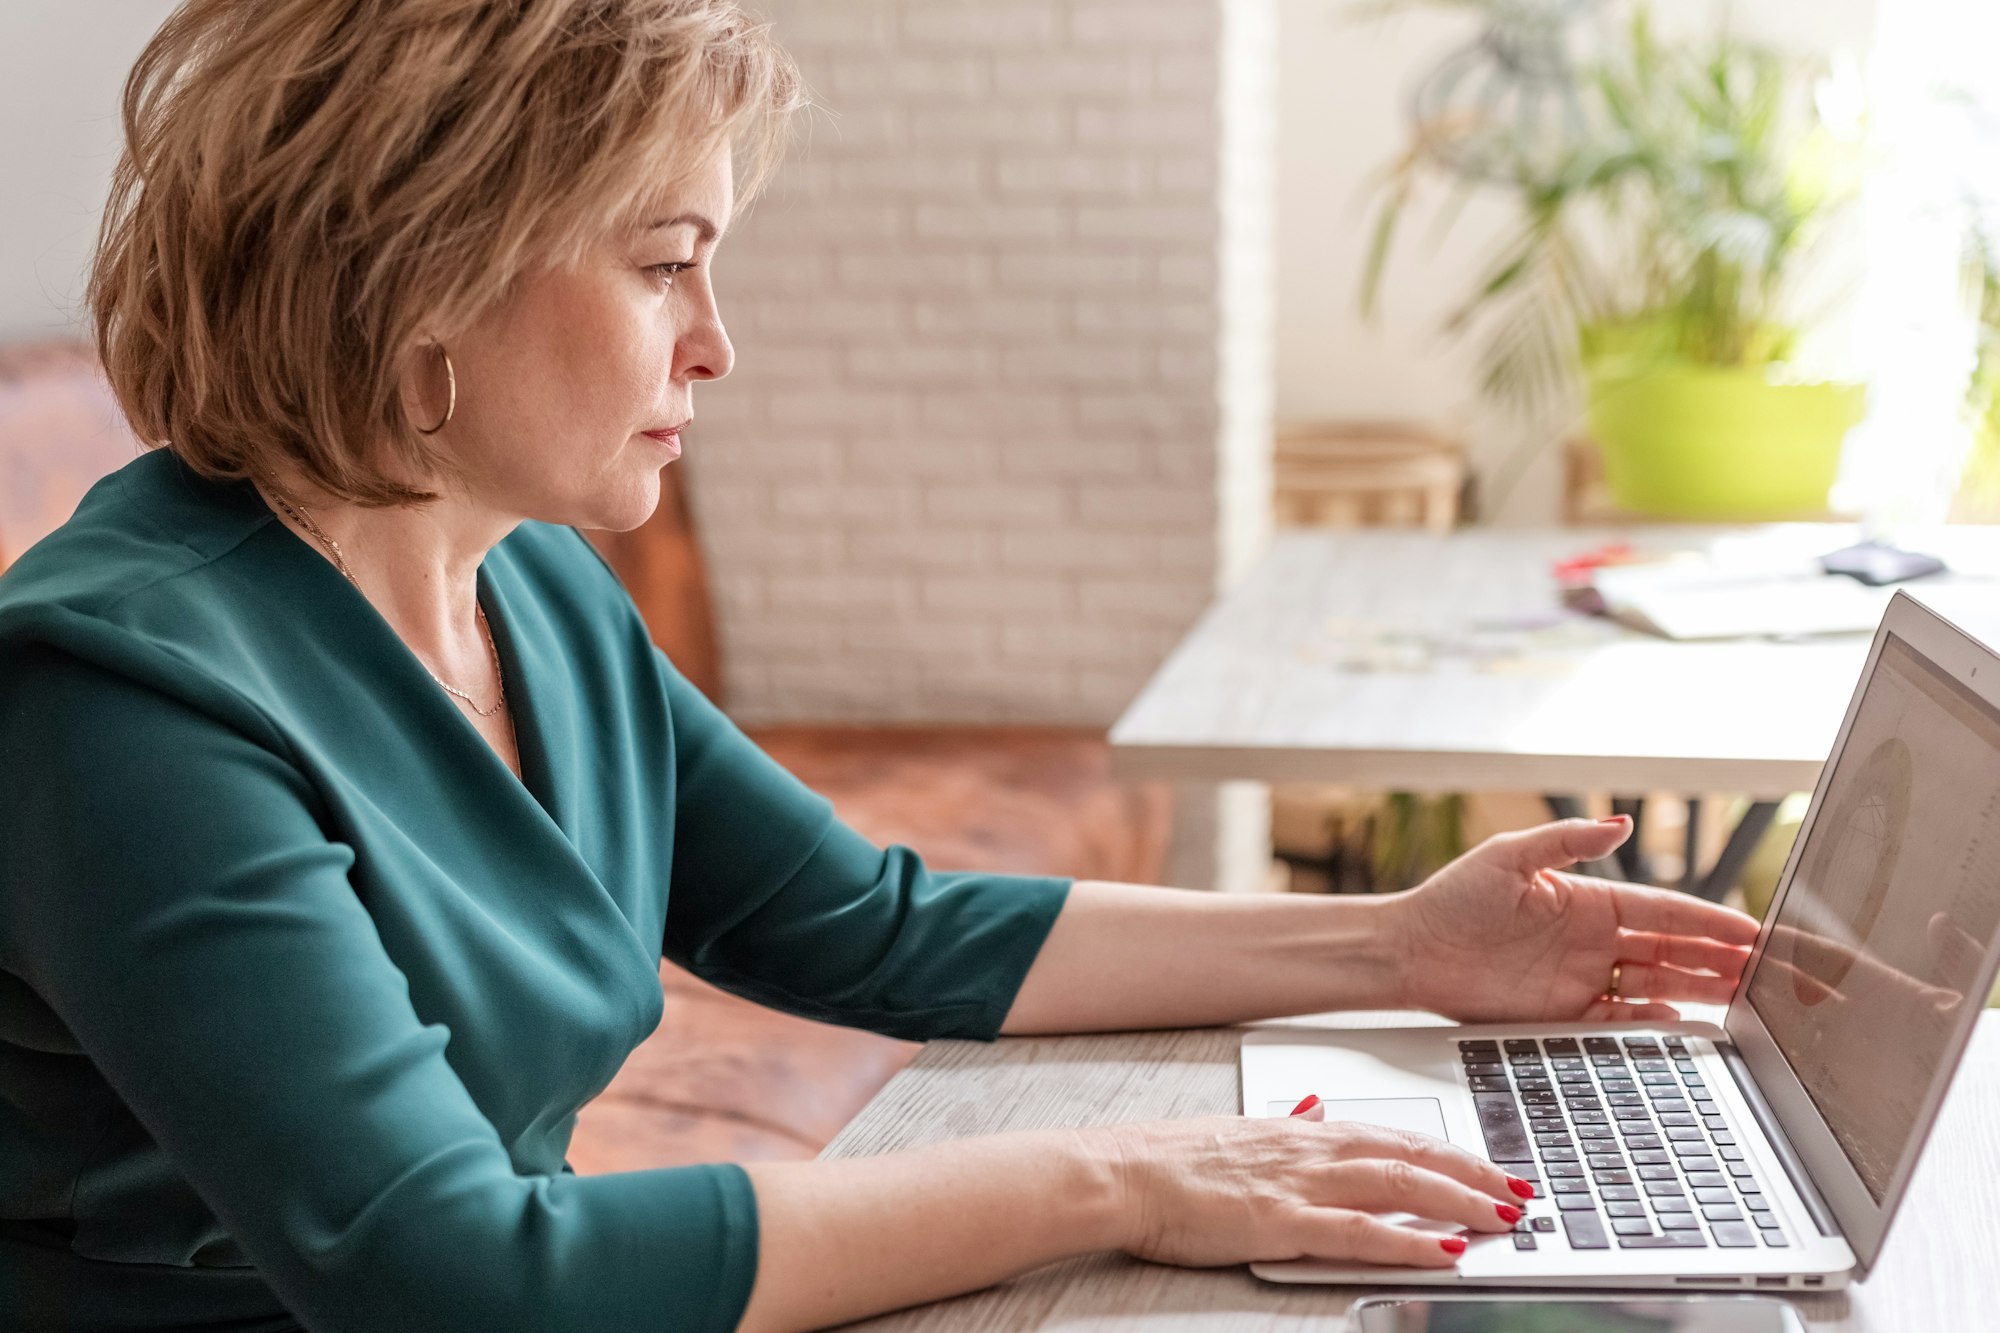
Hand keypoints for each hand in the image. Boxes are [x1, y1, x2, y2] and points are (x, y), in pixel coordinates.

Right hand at [1101, 1108, 1528, 1269]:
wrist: (1122, 1172)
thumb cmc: (1170, 1160)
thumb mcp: (1239, 1130)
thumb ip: (1285, 1124)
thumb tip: (1314, 1107)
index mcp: (1302, 1131)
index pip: (1394, 1136)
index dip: (1449, 1152)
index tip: (1491, 1167)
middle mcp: (1310, 1150)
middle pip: (1410, 1156)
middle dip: (1473, 1174)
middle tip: (1522, 1191)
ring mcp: (1298, 1185)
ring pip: (1396, 1187)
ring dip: (1457, 1201)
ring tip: (1503, 1217)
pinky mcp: (1280, 1223)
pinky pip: (1356, 1232)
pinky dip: (1405, 1241)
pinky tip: (1441, 1251)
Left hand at [1386, 815, 1761, 1023]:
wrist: (1410, 951)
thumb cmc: (1451, 898)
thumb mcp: (1508, 857)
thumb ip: (1567, 841)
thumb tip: (1621, 822)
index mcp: (1590, 900)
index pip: (1665, 910)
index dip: (1711, 921)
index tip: (1753, 930)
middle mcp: (1594, 938)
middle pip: (1675, 948)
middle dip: (1724, 957)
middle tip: (1770, 969)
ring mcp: (1583, 975)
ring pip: (1659, 981)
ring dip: (1701, 987)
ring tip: (1747, 994)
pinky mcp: (1565, 1011)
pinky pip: (1621, 1015)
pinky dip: (1654, 1017)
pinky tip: (1684, 1017)